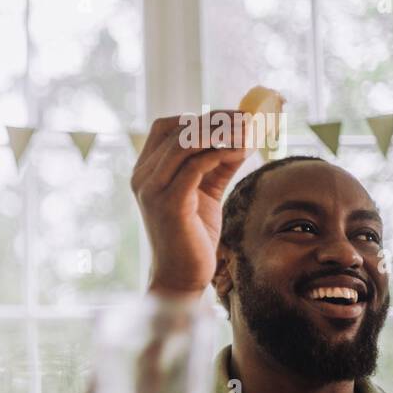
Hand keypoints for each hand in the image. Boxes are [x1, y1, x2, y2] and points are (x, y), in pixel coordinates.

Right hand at [131, 111, 249, 298]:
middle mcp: (143, 177)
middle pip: (179, 130)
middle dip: (217, 120)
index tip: (232, 117)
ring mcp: (152, 190)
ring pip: (186, 143)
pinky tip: (241, 152)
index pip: (166, 127)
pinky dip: (220, 153)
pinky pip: (195, 166)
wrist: (181, 275)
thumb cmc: (192, 235)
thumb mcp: (205, 191)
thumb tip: (240, 137)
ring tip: (249, 132)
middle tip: (249, 119)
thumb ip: (216, 164)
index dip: (199, 117)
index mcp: (146, 171)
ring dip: (222, 132)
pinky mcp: (169, 204)